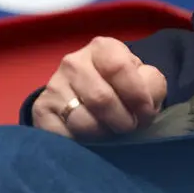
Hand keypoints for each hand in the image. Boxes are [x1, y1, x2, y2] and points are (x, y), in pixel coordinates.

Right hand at [32, 36, 166, 139]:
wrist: (85, 97)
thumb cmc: (121, 89)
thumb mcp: (143, 80)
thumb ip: (152, 85)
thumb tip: (142, 105)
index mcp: (102, 48)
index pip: (119, 68)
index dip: (137, 97)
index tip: (145, 114)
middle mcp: (73, 62)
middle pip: (102, 99)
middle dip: (122, 122)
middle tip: (128, 128)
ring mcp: (54, 86)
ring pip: (84, 122)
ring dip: (103, 136)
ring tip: (109, 133)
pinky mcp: (41, 110)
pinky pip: (65, 136)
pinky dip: (82, 144)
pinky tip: (88, 139)